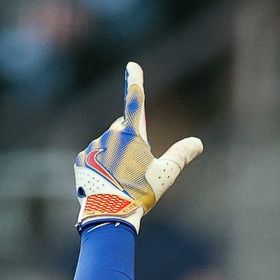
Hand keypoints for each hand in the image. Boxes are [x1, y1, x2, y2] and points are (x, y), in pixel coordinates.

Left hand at [75, 61, 202, 229]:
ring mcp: (94, 146)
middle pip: (123, 130)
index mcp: (133, 135)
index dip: (135, 82)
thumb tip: (198, 143)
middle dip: (129, 141)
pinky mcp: (81, 159)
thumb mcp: (166, 174)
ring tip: (120, 182)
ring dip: (114, 157)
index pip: (135, 102)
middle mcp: (112, 135)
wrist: (109, 213)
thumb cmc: (140, 193)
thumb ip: (181, 155)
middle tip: (136, 170)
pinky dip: (100, 167)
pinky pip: (93, 158)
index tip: (132, 65)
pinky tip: (106, 184)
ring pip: (108, 146)